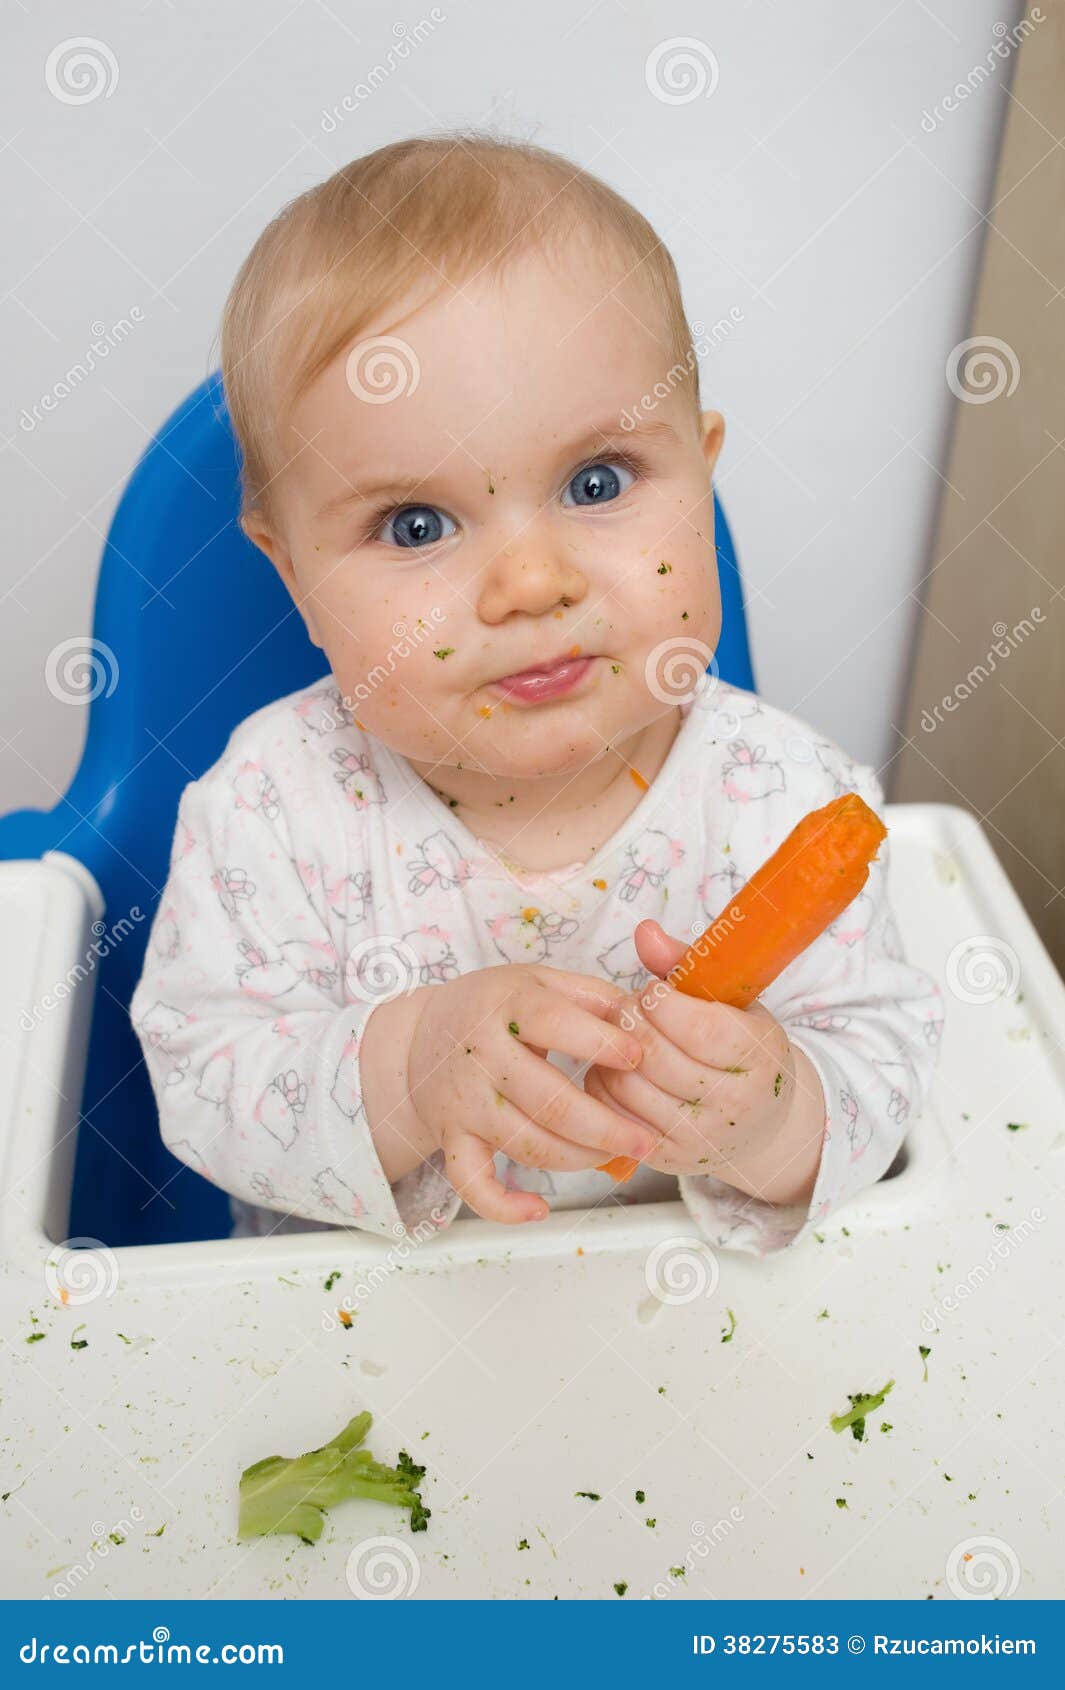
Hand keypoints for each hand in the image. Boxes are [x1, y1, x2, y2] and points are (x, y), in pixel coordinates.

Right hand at [406, 964, 657, 1222]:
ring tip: (615, 1157)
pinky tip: (538, 1210)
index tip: (638, 1058)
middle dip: (606, 1128)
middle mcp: (481, 1056)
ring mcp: (464, 1102)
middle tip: (645, 1140)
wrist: (420, 1038)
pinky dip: (502, 1205)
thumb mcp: (537, 981)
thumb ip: (589, 995)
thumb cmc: (494, 1009)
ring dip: (579, 1159)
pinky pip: (471, 1182)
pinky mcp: (451, 1138)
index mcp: (506, 1007)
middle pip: (550, 1102)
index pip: (552, 1023)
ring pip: (527, 1145)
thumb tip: (643, 1018)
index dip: (599, 1043)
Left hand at [584, 920, 824, 1201]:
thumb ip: (687, 963)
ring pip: (630, 1087)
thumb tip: (644, 932)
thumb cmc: (741, 1048)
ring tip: (622, 1036)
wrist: (763, 1122)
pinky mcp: (668, 1159)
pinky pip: (614, 1115)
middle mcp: (735, 1105)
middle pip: (656, 1057)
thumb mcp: (732, 1001)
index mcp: (761, 1057)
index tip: (653, 992)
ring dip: (612, 1052)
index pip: (699, 1028)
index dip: (661, 1002)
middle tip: (628, 1009)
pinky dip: (603, 1084)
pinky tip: (616, 1066)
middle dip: (629, 1022)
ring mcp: (701, 1138)